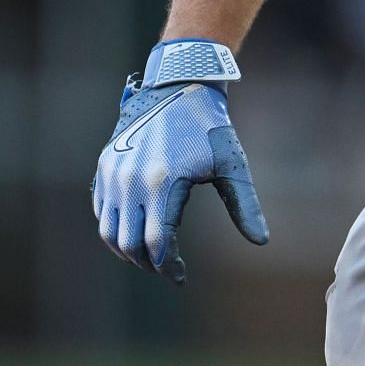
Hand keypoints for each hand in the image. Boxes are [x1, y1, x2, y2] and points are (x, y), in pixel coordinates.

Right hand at [92, 76, 267, 283]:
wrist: (179, 88)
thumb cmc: (211, 128)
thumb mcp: (233, 165)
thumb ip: (246, 206)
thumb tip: (261, 242)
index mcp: (163, 183)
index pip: (157, 245)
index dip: (169, 268)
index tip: (181, 277)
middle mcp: (131, 181)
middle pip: (130, 245)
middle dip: (149, 264)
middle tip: (168, 269)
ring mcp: (113, 173)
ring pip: (110, 231)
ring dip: (128, 251)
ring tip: (152, 256)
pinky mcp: (104, 167)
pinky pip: (102, 210)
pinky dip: (115, 228)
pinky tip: (137, 231)